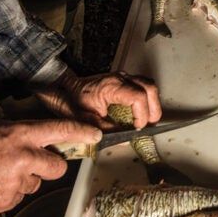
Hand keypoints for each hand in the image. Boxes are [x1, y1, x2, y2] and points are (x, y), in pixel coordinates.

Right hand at [0, 119, 100, 216]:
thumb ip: (23, 134)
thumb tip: (43, 139)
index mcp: (21, 135)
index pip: (60, 130)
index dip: (82, 132)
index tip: (96, 135)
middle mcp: (24, 158)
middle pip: (57, 167)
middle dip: (49, 166)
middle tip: (30, 163)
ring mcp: (16, 184)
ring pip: (35, 184)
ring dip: (24, 180)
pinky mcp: (6, 203)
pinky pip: (18, 198)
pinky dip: (8, 193)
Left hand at [36, 66, 161, 129]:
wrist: (63, 86)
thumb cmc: (72, 100)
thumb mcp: (86, 120)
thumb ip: (106, 130)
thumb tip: (124, 139)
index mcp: (112, 86)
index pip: (138, 97)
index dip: (143, 114)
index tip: (138, 127)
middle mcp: (120, 78)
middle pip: (149, 87)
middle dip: (153, 108)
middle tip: (150, 125)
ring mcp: (122, 76)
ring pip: (148, 85)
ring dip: (151, 102)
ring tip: (147, 119)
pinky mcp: (122, 79)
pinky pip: (141, 85)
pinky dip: (145, 98)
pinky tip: (140, 111)